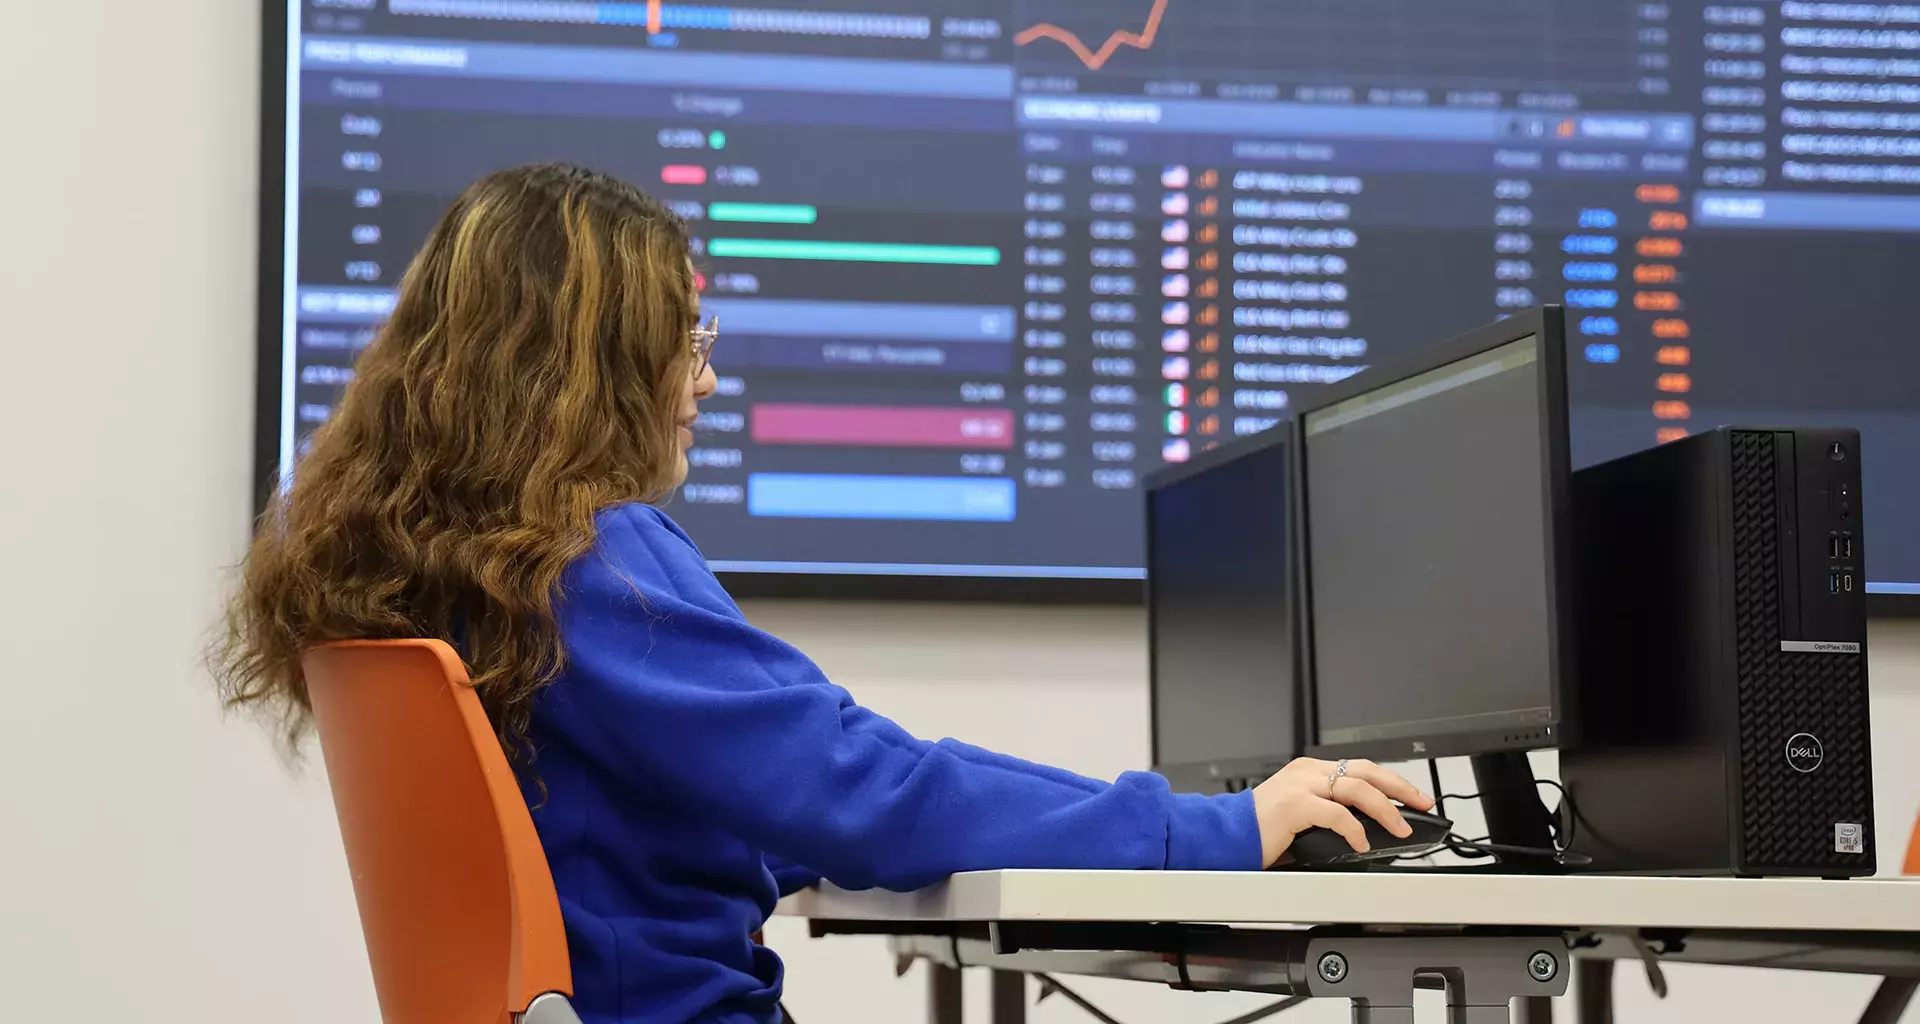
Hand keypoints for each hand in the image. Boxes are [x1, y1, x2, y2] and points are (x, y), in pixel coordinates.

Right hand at [1249, 758, 1434, 865]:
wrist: (1228, 835)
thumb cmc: (1262, 829)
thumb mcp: (1302, 814)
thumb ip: (1330, 813)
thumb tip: (1369, 831)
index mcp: (1310, 770)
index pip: (1361, 768)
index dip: (1391, 781)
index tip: (1413, 796)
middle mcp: (1307, 771)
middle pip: (1366, 771)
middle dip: (1400, 787)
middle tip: (1422, 803)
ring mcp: (1301, 785)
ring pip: (1357, 788)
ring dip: (1385, 809)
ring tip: (1400, 827)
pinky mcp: (1295, 804)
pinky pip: (1336, 814)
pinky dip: (1355, 829)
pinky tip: (1361, 843)